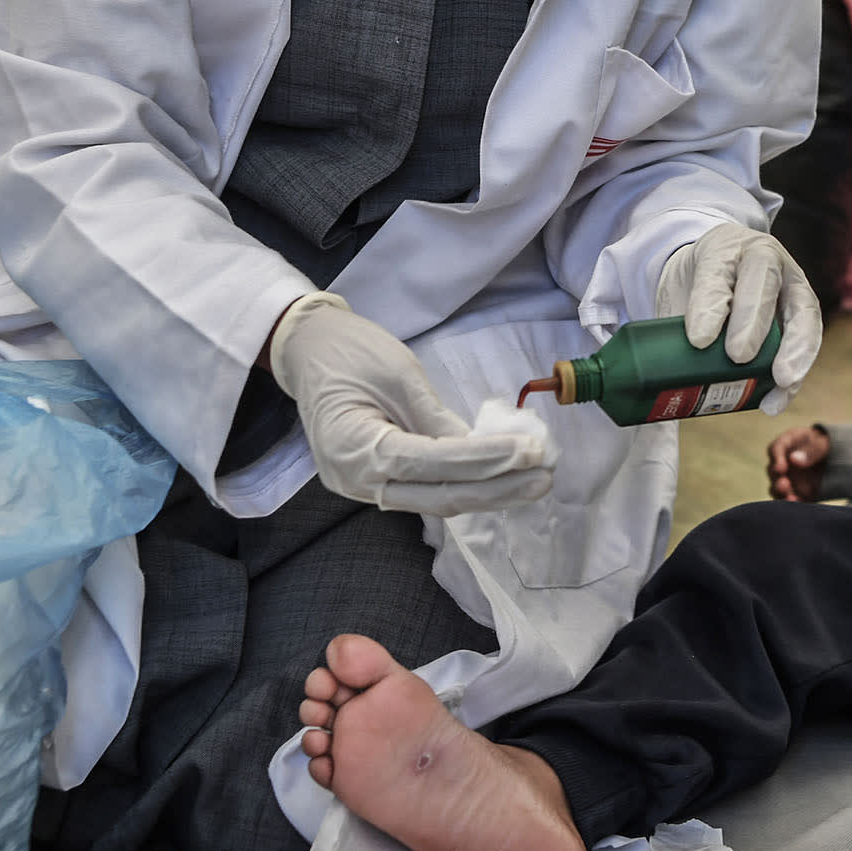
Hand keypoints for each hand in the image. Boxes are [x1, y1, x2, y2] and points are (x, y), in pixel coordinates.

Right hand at [266, 294, 552, 513]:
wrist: (307, 350)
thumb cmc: (350, 352)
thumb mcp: (400, 375)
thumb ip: (438, 419)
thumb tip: (486, 450)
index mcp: (355, 449)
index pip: (432, 463)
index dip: (484, 460)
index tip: (529, 450)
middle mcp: (357, 481)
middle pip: (438, 496)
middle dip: (496, 489)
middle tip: (544, 476)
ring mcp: (364, 488)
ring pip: (435, 500)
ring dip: (487, 491)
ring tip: (533, 479)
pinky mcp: (375, 482)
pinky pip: (424, 490)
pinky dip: (463, 484)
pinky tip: (500, 477)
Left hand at [654, 224, 822, 414]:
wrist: (717, 272)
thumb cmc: (696, 288)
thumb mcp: (678, 294)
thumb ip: (670, 327)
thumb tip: (655, 381)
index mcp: (722, 248)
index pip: (716, 272)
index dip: (710, 305)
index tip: (698, 340)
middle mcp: (762, 257)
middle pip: (763, 283)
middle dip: (752, 323)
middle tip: (738, 356)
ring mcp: (789, 281)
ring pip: (802, 309)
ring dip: (794, 348)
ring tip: (781, 381)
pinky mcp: (804, 310)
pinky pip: (809, 337)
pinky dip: (798, 369)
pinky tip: (779, 397)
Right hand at [767, 426, 829, 500]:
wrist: (836, 457)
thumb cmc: (826, 445)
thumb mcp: (823, 443)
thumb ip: (811, 450)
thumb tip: (794, 460)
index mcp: (788, 443)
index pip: (776, 449)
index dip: (776, 459)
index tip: (781, 468)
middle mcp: (783, 462)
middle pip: (773, 471)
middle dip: (777, 480)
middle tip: (784, 485)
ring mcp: (788, 478)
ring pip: (777, 488)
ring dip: (781, 494)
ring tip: (790, 499)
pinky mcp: (796, 492)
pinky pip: (790, 499)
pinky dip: (792, 504)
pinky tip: (797, 505)